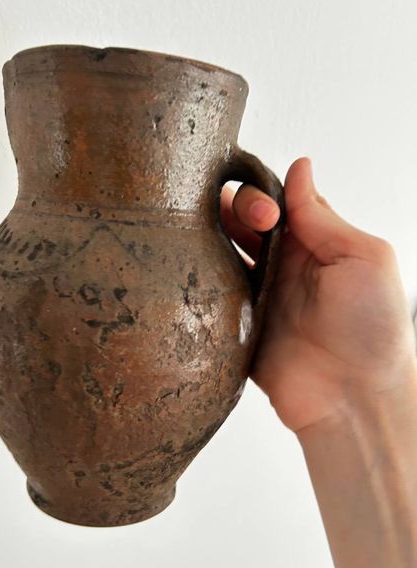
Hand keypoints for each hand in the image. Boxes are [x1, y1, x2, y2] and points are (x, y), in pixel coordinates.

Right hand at [220, 157, 416, 435]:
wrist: (354, 399)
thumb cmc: (374, 330)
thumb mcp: (365, 258)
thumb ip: (323, 216)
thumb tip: (298, 167)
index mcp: (314, 243)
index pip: (276, 198)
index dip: (263, 192)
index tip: (267, 210)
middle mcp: (281, 264)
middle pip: (240, 219)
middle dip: (236, 209)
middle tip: (252, 226)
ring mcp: (255, 293)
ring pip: (219, 250)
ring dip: (210, 236)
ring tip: (207, 234)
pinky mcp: (234, 323)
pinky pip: (207, 292)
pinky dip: (199, 275)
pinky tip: (194, 264)